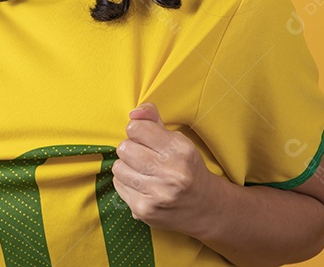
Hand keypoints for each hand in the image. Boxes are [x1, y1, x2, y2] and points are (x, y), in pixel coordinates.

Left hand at [111, 102, 214, 233]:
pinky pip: (118, 185)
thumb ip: (153, 120)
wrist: (204, 207)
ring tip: (143, 171)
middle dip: (131, 149)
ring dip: (127, 167)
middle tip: (144, 156)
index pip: (136, 128)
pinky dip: (126, 183)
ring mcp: (157, 193)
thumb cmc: (187, 168)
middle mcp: (171, 172)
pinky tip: (142, 186)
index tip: (145, 138)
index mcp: (180, 150)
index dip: (138, 131)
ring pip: (118, 167)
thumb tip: (134, 113)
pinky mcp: (145, 210)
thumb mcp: (178, 140)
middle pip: (124, 148)